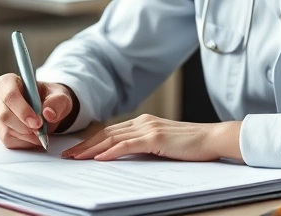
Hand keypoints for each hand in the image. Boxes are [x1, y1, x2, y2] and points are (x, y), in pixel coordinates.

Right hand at [0, 73, 74, 148]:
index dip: (23, 110)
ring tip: (40, 133)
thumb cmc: (50, 98)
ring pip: (5, 130)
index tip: (37, 122)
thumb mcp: (60, 96)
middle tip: (41, 130)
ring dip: (26, 136)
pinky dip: (24, 142)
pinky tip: (33, 137)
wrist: (48, 108)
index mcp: (10, 81)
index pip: (10, 95)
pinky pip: (8, 140)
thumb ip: (57, 102)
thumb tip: (48, 113)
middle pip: (4, 115)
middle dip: (24, 126)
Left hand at [60, 115, 242, 161]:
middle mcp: (143, 121)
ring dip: (91, 149)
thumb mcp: (163, 144)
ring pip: (112, 138)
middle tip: (67, 155)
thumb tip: (125, 157)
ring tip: (76, 158)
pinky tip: (99, 158)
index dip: (91, 140)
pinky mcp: (155, 137)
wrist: (213, 138)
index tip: (76, 150)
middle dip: (84, 145)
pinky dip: (111, 152)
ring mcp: (149, 128)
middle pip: (106, 133)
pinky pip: (127, 146)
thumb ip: (145, 146)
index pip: (111, 131)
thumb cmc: (192, 145)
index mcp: (144, 122)